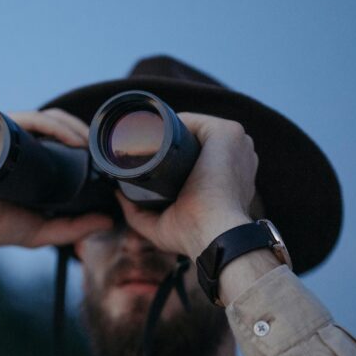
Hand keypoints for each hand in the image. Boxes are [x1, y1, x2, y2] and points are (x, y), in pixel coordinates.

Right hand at [0, 109, 112, 279]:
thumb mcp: (40, 230)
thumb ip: (73, 228)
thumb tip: (108, 221)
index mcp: (26, 159)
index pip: (58, 139)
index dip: (82, 141)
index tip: (103, 156)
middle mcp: (14, 143)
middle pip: (53, 124)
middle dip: (80, 130)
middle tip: (100, 148)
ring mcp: (1, 136)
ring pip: (41, 118)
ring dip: (68, 126)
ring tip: (86, 143)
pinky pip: (21, 120)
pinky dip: (46, 125)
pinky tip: (65, 137)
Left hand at [115, 113, 258, 259]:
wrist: (214, 234)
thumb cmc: (195, 236)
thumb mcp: (161, 225)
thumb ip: (138, 213)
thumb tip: (118, 195)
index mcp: (228, 176)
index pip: (197, 155)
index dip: (171, 156)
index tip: (147, 161)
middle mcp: (237, 157)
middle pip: (193, 140)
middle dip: (166, 143)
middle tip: (139, 152)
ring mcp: (236, 143)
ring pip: (192, 129)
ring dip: (166, 131)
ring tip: (140, 140)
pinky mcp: (228, 133)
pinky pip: (194, 120)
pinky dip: (170, 121)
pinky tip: (151, 128)